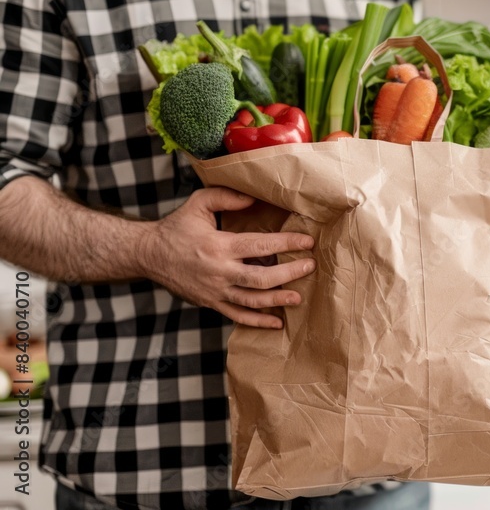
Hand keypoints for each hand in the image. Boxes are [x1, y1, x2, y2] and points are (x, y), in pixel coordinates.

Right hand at [145, 187, 314, 327]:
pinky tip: (277, 322)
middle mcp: (219, 271)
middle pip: (261, 278)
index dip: (286, 243)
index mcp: (219, 246)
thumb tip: (255, 197)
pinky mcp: (211, 303)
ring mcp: (215, 291)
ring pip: (252, 300)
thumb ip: (226, 197)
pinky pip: (237, 316)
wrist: (148, 255)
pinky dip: (258, 321)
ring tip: (299, 297)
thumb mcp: (199, 204)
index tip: (307, 242)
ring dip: (278, 300)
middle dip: (289, 273)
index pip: (260, 245)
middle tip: (310, 266)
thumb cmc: (177, 227)